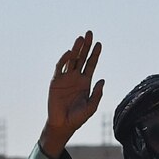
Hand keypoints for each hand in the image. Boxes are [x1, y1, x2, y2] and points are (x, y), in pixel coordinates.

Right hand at [40, 30, 103, 158]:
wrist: (62, 125)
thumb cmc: (77, 118)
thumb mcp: (91, 107)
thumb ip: (97, 94)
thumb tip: (102, 80)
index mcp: (85, 82)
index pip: (91, 64)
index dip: (95, 54)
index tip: (99, 44)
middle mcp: (75, 77)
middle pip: (82, 58)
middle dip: (85, 46)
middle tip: (89, 33)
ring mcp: (65, 78)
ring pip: (71, 60)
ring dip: (76, 49)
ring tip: (80, 38)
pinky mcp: (56, 82)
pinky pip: (60, 68)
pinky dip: (64, 60)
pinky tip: (70, 53)